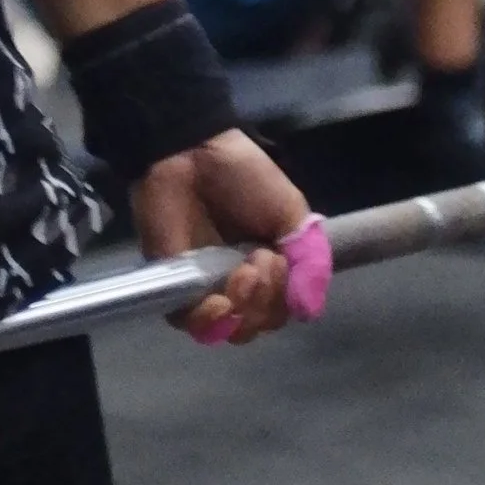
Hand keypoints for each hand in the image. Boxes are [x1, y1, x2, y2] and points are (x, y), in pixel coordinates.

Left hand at [131, 126, 312, 346]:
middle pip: (258, 324)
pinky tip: (218, 301)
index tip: (279, 259)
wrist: (193, 154)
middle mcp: (238, 284)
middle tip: (258, 260)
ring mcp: (205, 287)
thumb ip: (307, 260)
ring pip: (229, 329)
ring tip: (241, 273)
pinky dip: (210, 322)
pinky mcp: (174, 286)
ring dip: (243, 310)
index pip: (282, 309)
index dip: (285, 297)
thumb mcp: (291, 211)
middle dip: (266, 301)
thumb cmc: (243, 177)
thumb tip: (310, 309)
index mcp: (268, 267)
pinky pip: (191, 324)